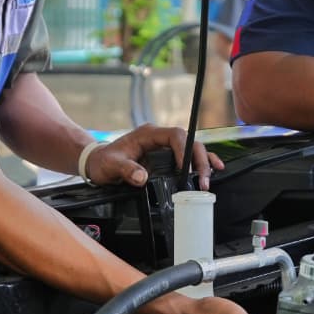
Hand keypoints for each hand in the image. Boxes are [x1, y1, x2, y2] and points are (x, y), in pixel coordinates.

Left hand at [85, 123, 224, 189]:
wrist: (98, 163)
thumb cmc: (104, 161)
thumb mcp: (111, 166)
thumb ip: (126, 170)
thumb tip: (141, 177)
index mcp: (148, 134)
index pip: (175, 135)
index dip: (184, 150)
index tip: (186, 169)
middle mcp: (159, 137)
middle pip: (188, 142)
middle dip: (198, 160)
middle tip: (202, 180)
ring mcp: (164, 146)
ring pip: (191, 149)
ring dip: (202, 162)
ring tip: (209, 178)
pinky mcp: (166, 157)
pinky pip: (188, 156)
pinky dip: (200, 162)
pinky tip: (214, 169)